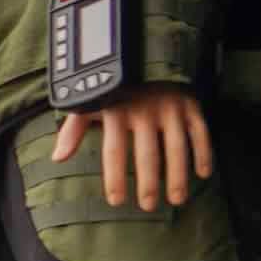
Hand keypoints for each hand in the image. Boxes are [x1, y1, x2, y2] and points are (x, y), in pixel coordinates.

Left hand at [51, 84, 216, 211]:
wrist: (143, 55)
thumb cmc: (114, 89)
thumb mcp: (89, 103)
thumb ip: (73, 130)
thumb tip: (57, 158)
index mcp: (116, 111)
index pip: (114, 151)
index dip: (115, 178)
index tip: (117, 202)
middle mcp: (144, 110)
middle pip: (147, 153)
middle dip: (149, 183)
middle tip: (148, 206)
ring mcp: (169, 107)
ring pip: (176, 146)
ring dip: (178, 175)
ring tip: (176, 200)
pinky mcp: (189, 104)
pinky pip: (200, 131)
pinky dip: (204, 152)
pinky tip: (203, 174)